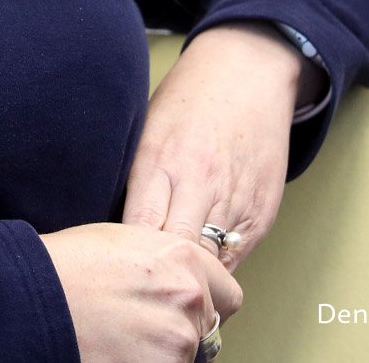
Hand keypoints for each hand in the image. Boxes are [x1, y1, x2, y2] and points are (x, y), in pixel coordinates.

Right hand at [37, 222, 236, 362]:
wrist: (33, 296)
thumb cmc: (68, 266)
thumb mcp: (128, 241)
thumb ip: (167, 262)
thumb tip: (182, 282)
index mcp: (184, 259)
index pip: (228, 295)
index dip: (207, 303)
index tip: (187, 310)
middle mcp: (190, 299)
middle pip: (208, 329)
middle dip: (180, 329)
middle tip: (140, 326)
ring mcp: (177, 341)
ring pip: (188, 355)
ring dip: (162, 352)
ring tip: (121, 338)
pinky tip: (116, 351)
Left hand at [121, 22, 313, 275]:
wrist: (248, 73)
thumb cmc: (187, 101)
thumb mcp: (145, 132)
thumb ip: (133, 183)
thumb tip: (107, 233)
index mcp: (160, 162)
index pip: (136, 233)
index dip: (124, 262)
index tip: (111, 275)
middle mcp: (199, 184)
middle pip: (174, 256)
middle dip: (156, 279)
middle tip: (139, 294)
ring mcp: (234, 200)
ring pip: (207, 266)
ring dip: (188, 281)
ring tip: (166, 295)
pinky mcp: (261, 212)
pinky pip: (235, 259)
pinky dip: (216, 271)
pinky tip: (199, 274)